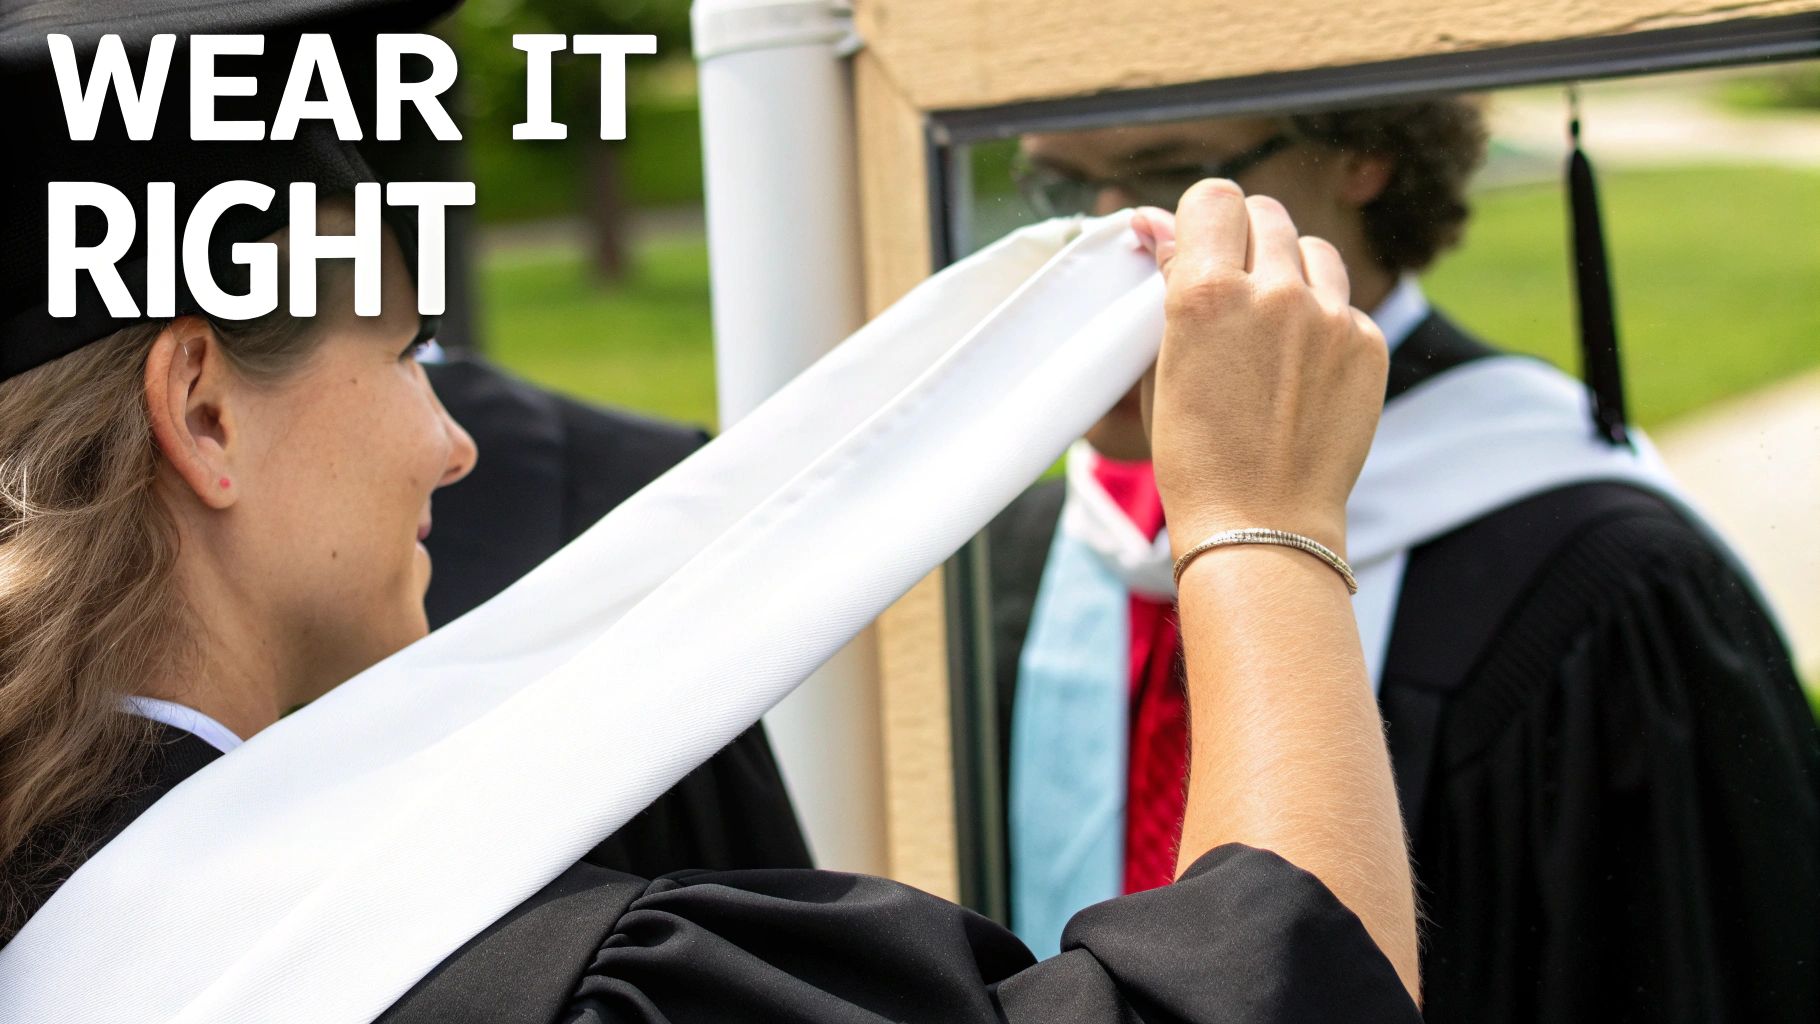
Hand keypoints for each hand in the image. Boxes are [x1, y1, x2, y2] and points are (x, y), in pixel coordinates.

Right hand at [1132, 182, 1386, 559]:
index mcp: (1207, 294)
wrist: (1261, 523)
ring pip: (1311, 247)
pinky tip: (1301, 368)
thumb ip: (1170, 283)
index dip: (1202, 218)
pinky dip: (1322, 319)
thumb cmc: (1195, 452)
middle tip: (1232, 286)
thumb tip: (1155, 223)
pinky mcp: (1368, 343)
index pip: (1214, 197)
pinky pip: (1343, 300)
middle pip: (1265, 212)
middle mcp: (1274, 292)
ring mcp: (1330, 317)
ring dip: (1288, 267)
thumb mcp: (1162, 363)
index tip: (1198, 243)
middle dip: (1243, 239)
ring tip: (1271, 321)